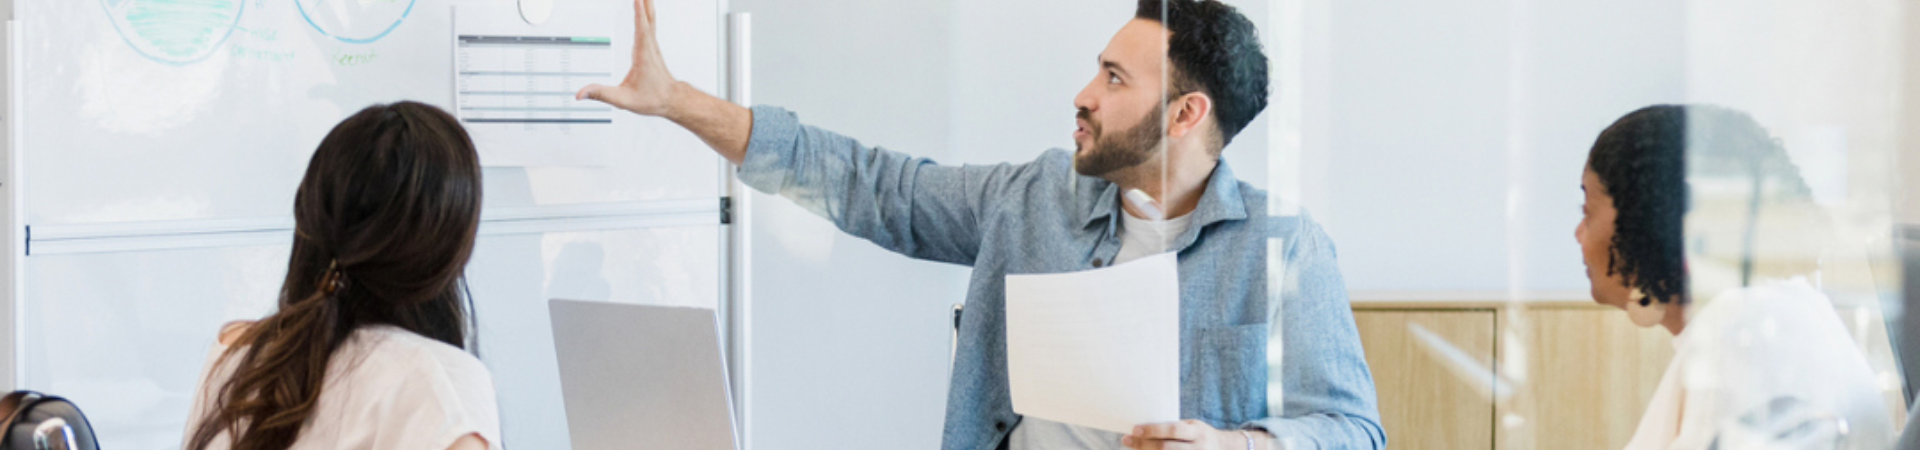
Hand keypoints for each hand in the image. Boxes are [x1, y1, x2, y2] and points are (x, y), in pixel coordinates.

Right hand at [576, 0, 680, 116]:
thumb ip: (602, 95)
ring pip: (651, 18)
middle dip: (645, 1)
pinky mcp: (652, 46)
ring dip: (646, 3)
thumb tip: (582, 93)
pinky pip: (650, 23)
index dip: (639, 14)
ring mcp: (652, 45)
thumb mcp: (624, 100)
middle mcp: (650, 47)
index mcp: (643, 56)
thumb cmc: (652, 99)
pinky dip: (646, 11)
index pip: (641, 30)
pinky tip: (645, 5)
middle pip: (648, 17)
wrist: (671, 100)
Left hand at [1123, 420, 1261, 449]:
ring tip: (1133, 448)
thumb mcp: (1193, 427)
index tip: (1135, 429)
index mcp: (1197, 431)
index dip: (1153, 430)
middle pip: (1166, 448)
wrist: (1225, 449)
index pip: (1173, 430)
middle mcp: (1198, 447)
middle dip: (1144, 444)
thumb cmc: (1200, 436)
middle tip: (1126, 440)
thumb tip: (1145, 427)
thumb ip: (1174, 428)